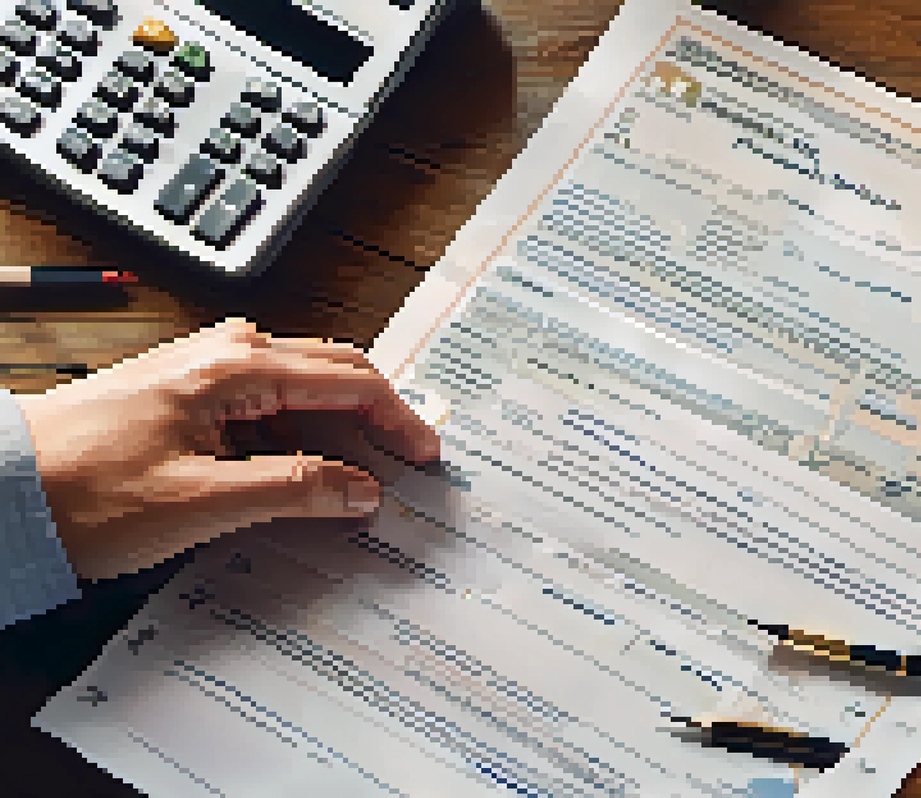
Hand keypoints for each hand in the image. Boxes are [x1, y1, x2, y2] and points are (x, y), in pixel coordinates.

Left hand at [14, 317, 439, 580]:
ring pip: (301, 387)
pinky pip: (266, 404)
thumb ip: (294, 491)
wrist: (2, 488)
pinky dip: (298, 434)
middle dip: (378, 416)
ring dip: (337, 428)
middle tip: (407, 463)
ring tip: (356, 479)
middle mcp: (225, 353)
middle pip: (333, 372)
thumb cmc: (84, 490)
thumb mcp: (202, 501)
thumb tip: (362, 489)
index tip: (426, 456)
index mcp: (236, 368)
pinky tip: (298, 472)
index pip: (349, 382)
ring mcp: (205, 369)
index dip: (398, 420)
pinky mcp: (188, 393)